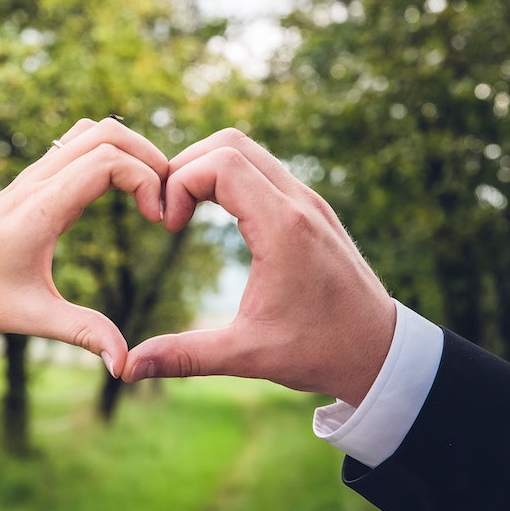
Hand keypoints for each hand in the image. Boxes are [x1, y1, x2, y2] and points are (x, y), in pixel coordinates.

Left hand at [0, 117, 167, 376]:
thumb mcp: (32, 317)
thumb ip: (84, 334)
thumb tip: (124, 366)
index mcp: (40, 208)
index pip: (106, 160)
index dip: (146, 180)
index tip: (158, 221)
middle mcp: (36, 181)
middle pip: (105, 131)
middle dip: (148, 156)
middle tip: (166, 200)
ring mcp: (31, 177)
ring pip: (89, 131)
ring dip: (128, 150)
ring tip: (149, 192)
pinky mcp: (29, 184)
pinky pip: (75, 146)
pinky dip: (107, 154)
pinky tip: (118, 193)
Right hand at [122, 128, 395, 405]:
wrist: (381, 351)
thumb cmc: (320, 351)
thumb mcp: (247, 355)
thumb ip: (184, 356)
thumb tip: (128, 368)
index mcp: (282, 228)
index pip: (219, 162)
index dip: (179, 183)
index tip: (168, 227)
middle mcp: (299, 202)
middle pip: (231, 142)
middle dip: (187, 167)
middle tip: (168, 212)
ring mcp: (309, 202)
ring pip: (250, 150)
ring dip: (209, 169)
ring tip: (187, 212)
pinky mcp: (312, 210)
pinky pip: (266, 169)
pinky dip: (232, 178)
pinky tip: (218, 216)